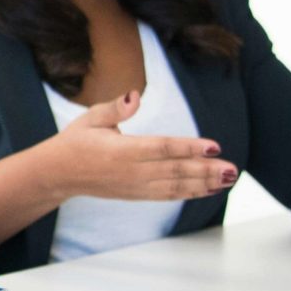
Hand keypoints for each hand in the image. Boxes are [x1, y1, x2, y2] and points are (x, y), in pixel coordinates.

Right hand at [45, 87, 237, 201]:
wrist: (58, 175)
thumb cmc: (75, 142)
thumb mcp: (90, 119)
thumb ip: (114, 108)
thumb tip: (134, 95)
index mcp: (121, 150)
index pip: (161, 148)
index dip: (189, 148)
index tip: (214, 146)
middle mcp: (131, 171)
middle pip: (175, 170)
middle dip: (206, 170)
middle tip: (232, 168)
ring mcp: (135, 186)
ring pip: (175, 186)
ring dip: (204, 183)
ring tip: (228, 180)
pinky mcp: (137, 194)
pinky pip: (168, 195)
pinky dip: (190, 192)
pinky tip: (209, 189)